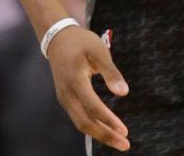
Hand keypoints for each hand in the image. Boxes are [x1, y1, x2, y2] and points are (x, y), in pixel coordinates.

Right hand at [47, 26, 130, 151]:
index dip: (109, 120)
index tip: (124, 131)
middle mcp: (67, 94)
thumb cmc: (81, 43)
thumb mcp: (98, 50)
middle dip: (105, 135)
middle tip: (125, 145)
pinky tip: (105, 130)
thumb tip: (124, 93)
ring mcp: (64, 98)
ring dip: (99, 134)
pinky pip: (78, 118)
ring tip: (118, 141)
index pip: (93, 107)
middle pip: (84, 122)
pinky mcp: (65, 99)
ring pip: (80, 123)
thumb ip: (111, 72)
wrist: (58, 39)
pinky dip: (92, 127)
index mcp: (75, 81)